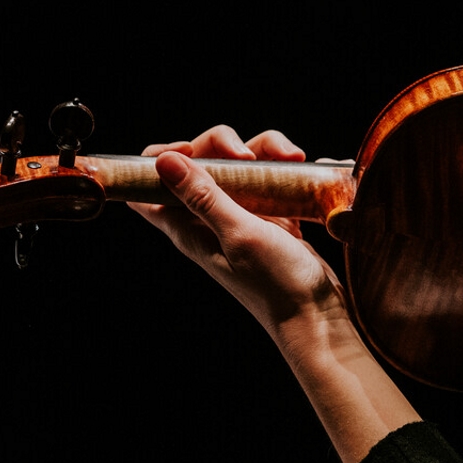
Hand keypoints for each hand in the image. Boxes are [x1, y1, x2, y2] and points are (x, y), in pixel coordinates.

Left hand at [129, 126, 347, 334]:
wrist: (315, 316)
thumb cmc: (276, 284)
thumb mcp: (238, 234)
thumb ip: (202, 197)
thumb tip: (162, 161)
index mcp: (186, 227)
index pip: (148, 188)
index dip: (158, 161)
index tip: (189, 150)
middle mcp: (206, 220)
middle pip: (198, 163)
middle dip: (222, 146)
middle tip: (248, 157)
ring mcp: (238, 216)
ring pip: (238, 166)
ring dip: (264, 152)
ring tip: (293, 159)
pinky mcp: (268, 216)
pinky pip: (267, 179)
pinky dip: (283, 168)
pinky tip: (305, 167)